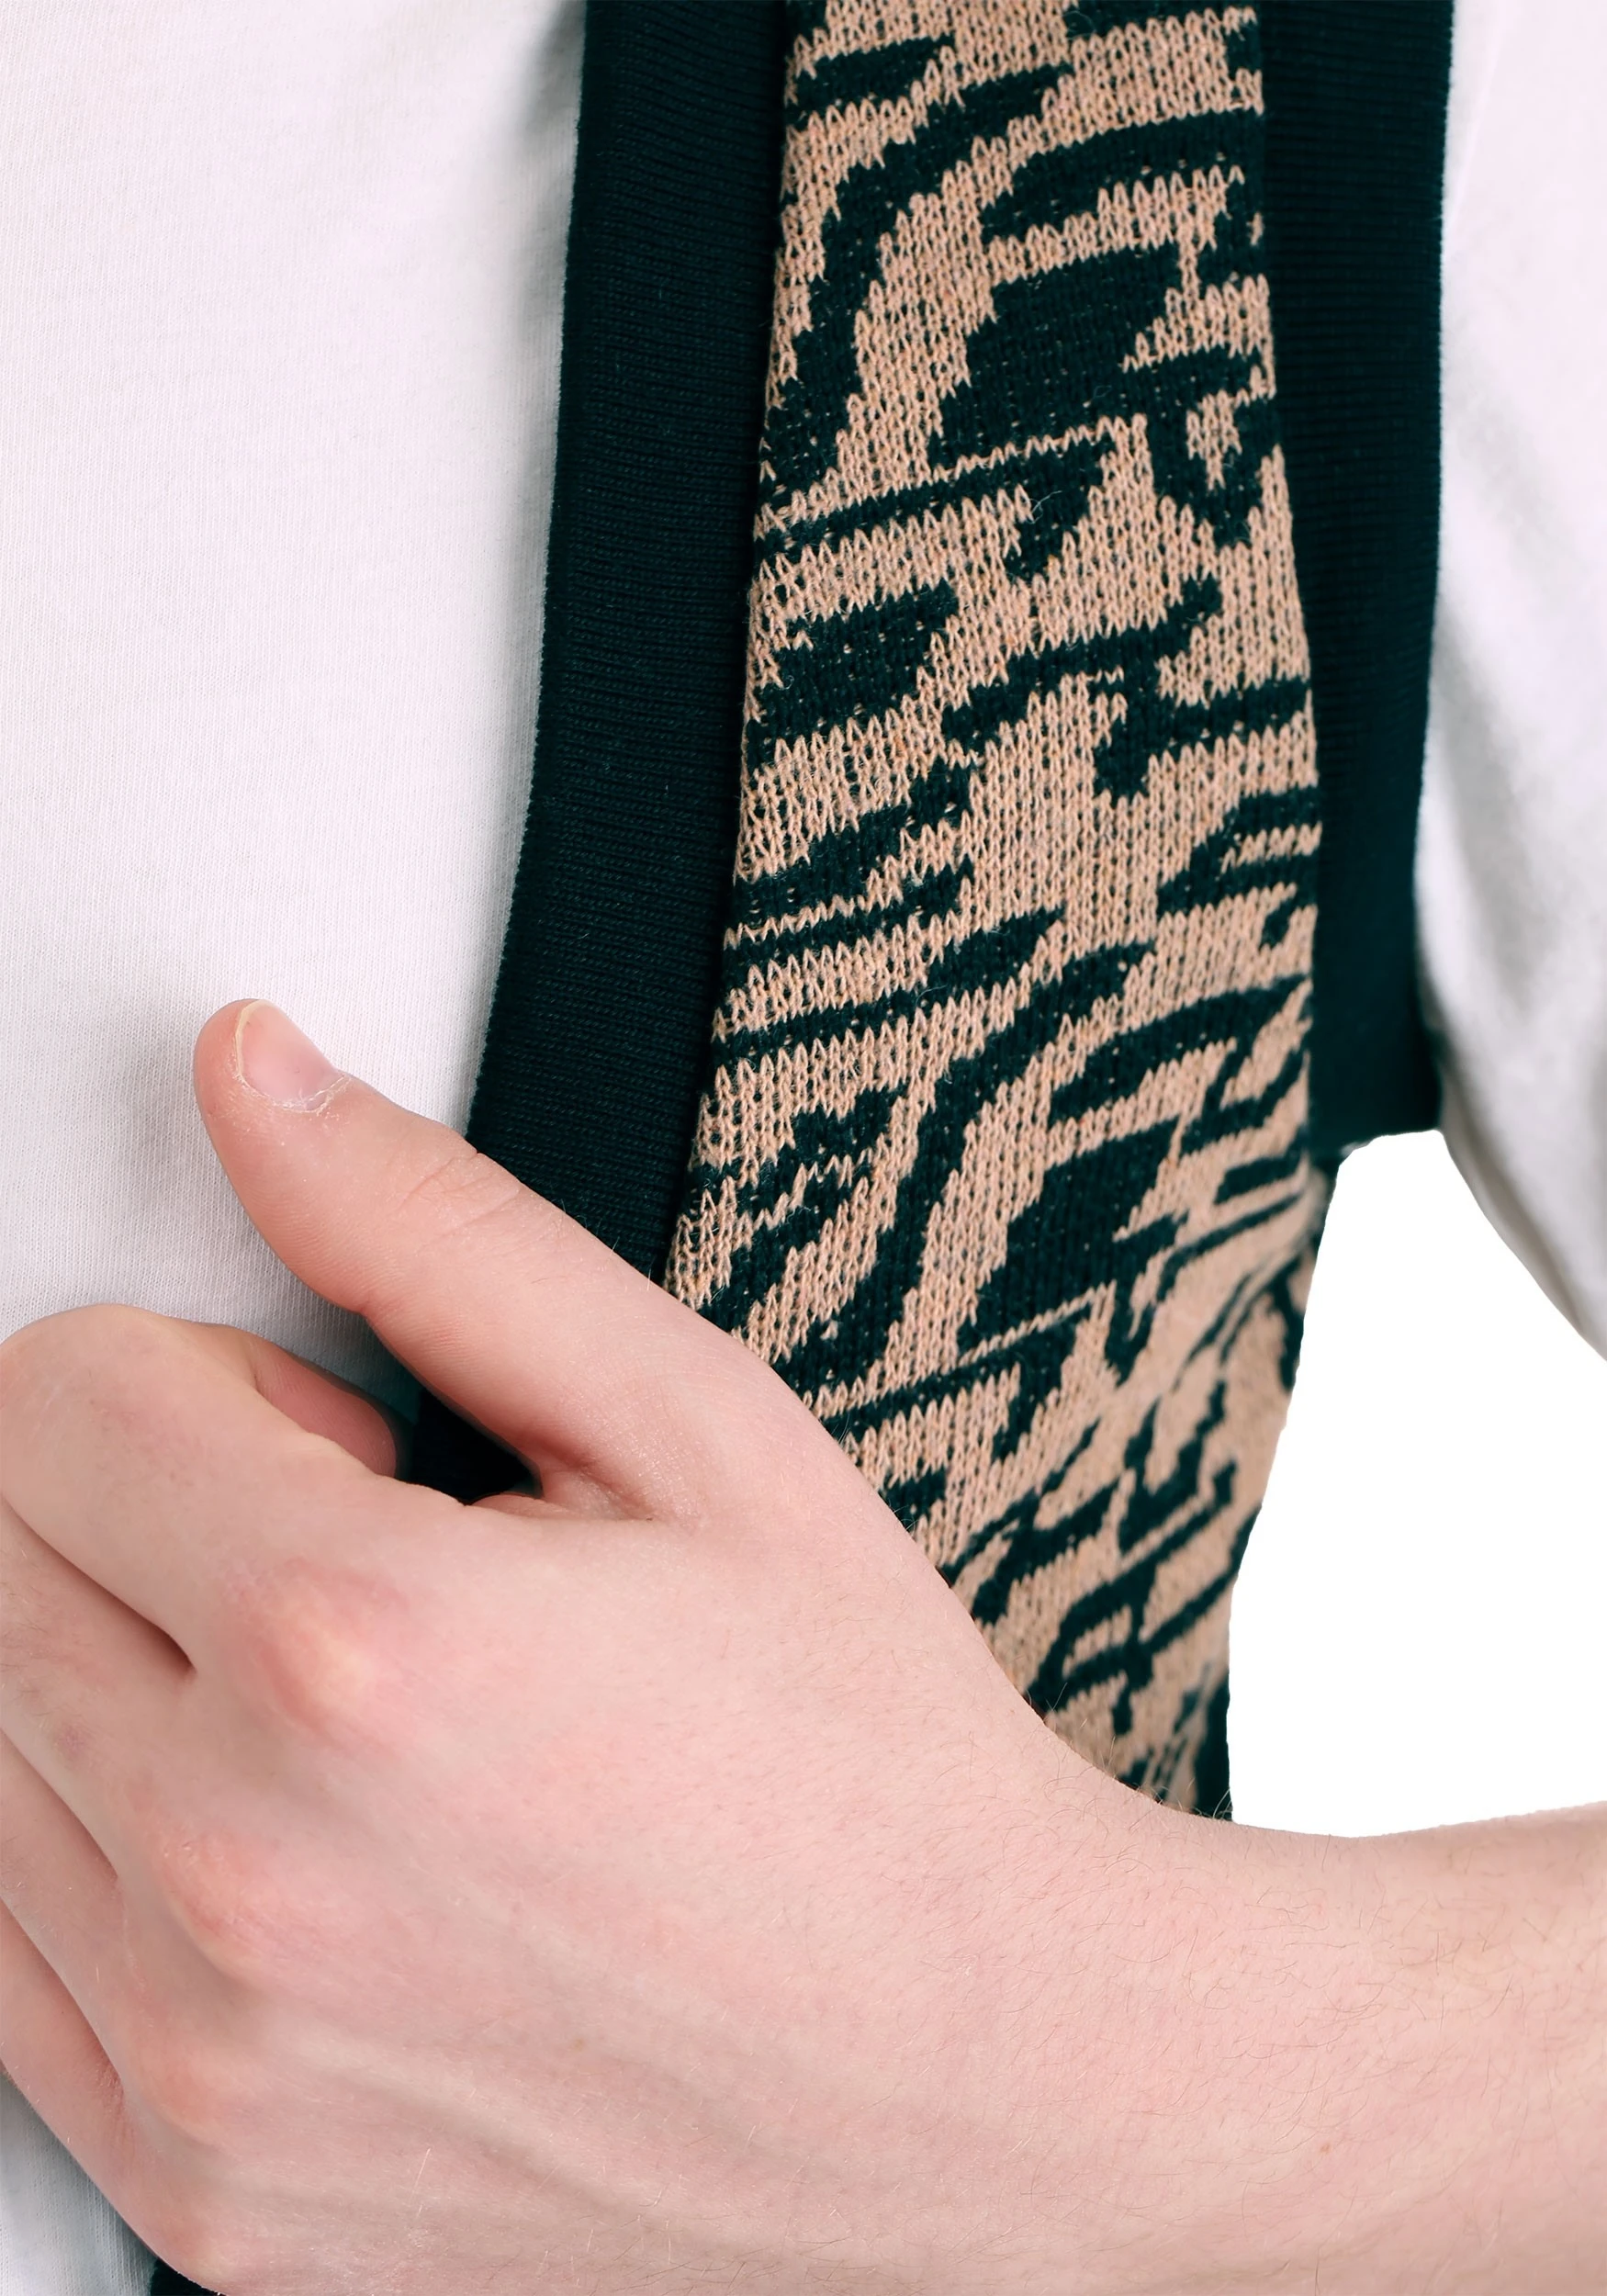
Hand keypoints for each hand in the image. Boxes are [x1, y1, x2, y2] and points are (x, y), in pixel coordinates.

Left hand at [2, 1003, 1601, 2294]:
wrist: (975, 2083)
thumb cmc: (863, 1765)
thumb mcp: (696, 1432)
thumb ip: (436, 1232)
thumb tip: (254, 1081)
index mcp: (353, 1649)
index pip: (52, 1397)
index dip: (206, 1379)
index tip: (346, 1447)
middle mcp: (241, 1874)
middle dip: (151, 1517)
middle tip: (367, 1572)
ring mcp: (205, 2061)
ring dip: (129, 1690)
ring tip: (362, 1729)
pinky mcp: (203, 2192)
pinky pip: (8, 1966)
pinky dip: (112, 1867)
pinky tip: (309, 1857)